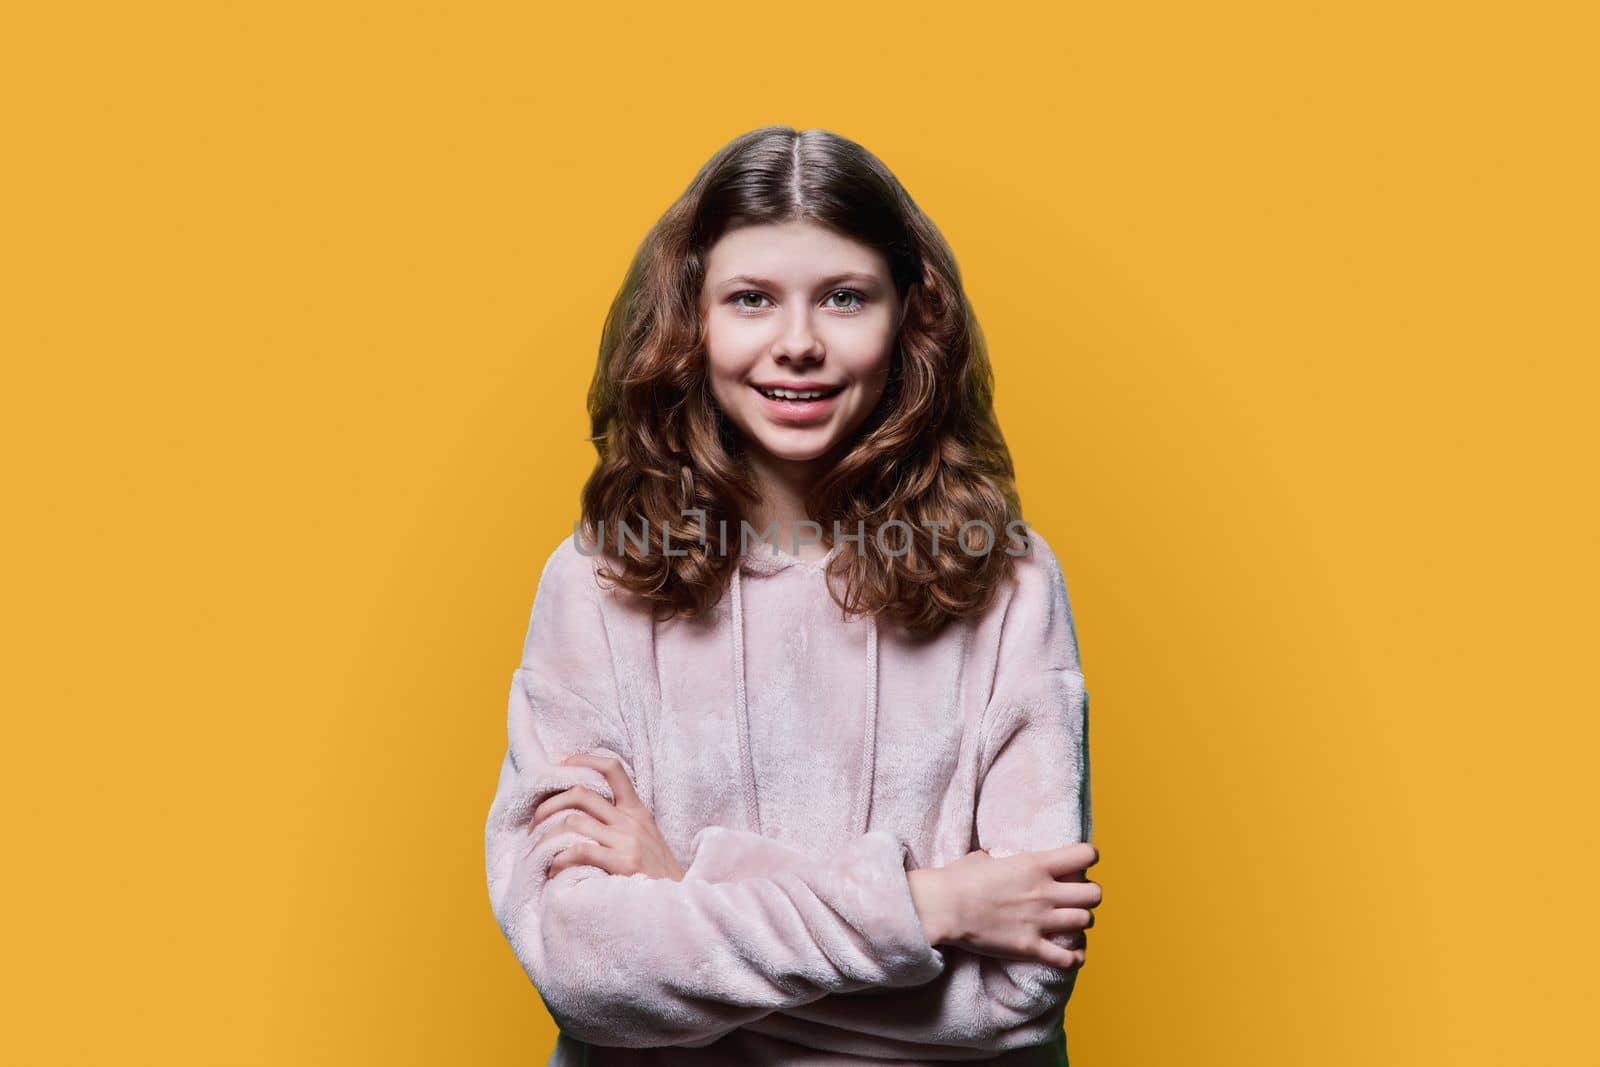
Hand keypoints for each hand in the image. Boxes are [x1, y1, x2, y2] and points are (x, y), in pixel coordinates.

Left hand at [533, 753, 687, 881]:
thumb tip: (584, 814)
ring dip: (548, 836)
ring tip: (540, 850)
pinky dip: (559, 859)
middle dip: (549, 805)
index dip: (583, 761)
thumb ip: (622, 822)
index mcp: (636, 810)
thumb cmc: (656, 872)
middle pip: (581, 794)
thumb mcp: (646, 837)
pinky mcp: (623, 863)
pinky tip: (554, 870)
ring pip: (574, 822)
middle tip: (535, 822)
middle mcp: (631, 821)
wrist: (679, 901)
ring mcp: (627, 841)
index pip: (612, 769)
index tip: (561, 767)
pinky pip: (580, 851)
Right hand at [914, 841, 1100, 969]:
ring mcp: (1039, 921)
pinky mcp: (1030, 947)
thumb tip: (1004, 858)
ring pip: (1086, 922)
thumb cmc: (959, 878)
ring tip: (1068, 922)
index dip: (1087, 858)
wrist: (942, 907)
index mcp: (1036, 864)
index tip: (1078, 864)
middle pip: (1094, 894)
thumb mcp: (987, 857)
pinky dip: (1074, 957)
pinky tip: (1070, 953)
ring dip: (1080, 922)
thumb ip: (1007, 859)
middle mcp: (1044, 892)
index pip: (1086, 855)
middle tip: (1074, 897)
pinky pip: (1068, 958)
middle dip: (1088, 895)